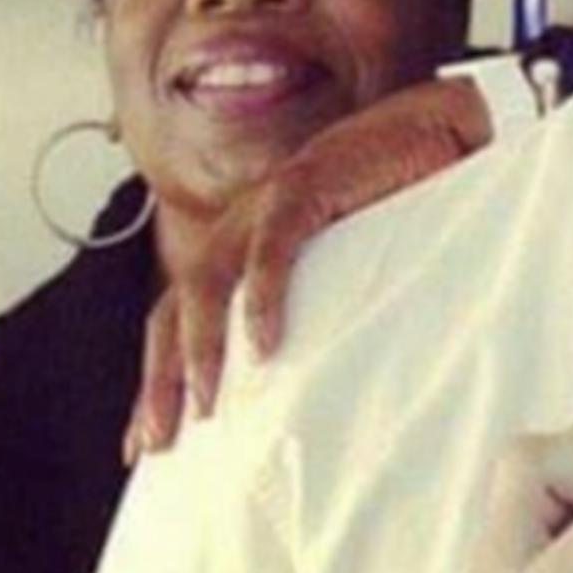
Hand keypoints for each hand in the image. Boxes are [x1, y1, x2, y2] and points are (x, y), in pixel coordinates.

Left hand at [126, 75, 490, 458]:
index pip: (177, 319)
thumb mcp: (343, 266)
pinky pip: (271, 246)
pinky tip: (264, 342)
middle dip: (160, 379)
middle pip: (175, 309)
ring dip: (201, 347)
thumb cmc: (394, 198)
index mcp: (243, 247)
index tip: (142, 445)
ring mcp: (267, 206)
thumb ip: (319, 309)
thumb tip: (316, 385)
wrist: (429, 127)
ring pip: (207, 282)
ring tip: (207, 403)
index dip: (157, 380)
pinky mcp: (304, 187)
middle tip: (156, 442)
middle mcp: (241, 228)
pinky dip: (262, 294)